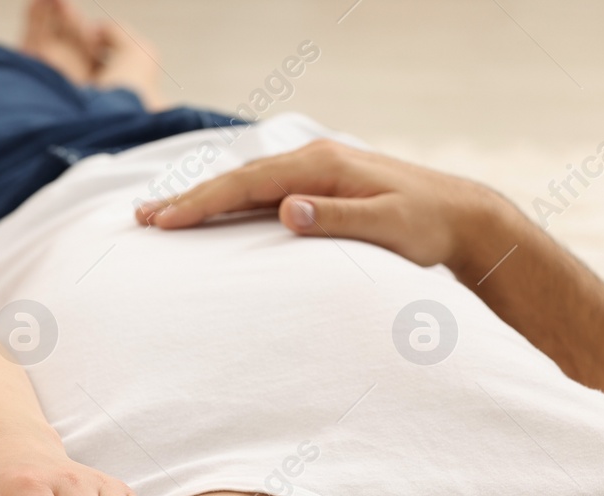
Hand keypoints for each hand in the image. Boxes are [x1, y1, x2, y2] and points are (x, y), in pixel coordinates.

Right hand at [134, 139, 503, 277]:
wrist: (462, 215)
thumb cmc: (426, 226)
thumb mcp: (387, 226)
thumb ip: (335, 217)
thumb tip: (284, 209)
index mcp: (320, 166)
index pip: (246, 184)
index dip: (201, 203)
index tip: (163, 221)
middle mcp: (311, 160)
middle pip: (235, 179)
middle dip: (186, 199)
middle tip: (141, 218)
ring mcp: (312, 171)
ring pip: (243, 184)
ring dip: (200, 200)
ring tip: (159, 216)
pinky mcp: (316, 186)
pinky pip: (259, 192)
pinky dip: (226, 202)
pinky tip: (207, 213)